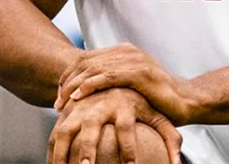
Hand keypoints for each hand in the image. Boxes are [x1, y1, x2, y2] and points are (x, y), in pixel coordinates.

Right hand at [49, 87, 181, 163]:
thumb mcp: (160, 118)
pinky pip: (56, 127)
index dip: (128, 149)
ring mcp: (83, 102)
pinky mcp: (71, 105)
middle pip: (91, 124)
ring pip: (66, 125)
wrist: (123, 73)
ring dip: (61, 150)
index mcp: (127, 103)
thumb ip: (171, 140)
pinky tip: (52, 161)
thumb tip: (178, 163)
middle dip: (87, 149)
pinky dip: (51, 146)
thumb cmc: (145, 103)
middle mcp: (103, 101)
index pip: (127, 127)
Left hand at [55, 43, 195, 123]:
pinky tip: (78, 97)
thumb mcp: (129, 86)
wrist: (186, 101)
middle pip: (85, 62)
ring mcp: (134, 59)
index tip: (59, 94)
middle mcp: (127, 50)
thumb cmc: (156, 98)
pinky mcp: (139, 72)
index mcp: (123, 51)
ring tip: (63, 102)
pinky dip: (89, 86)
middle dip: (67, 82)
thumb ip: (112, 81)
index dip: (68, 75)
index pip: (86, 58)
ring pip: (93, 69)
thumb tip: (86, 89)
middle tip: (57, 102)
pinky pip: (107, 76)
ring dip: (74, 86)